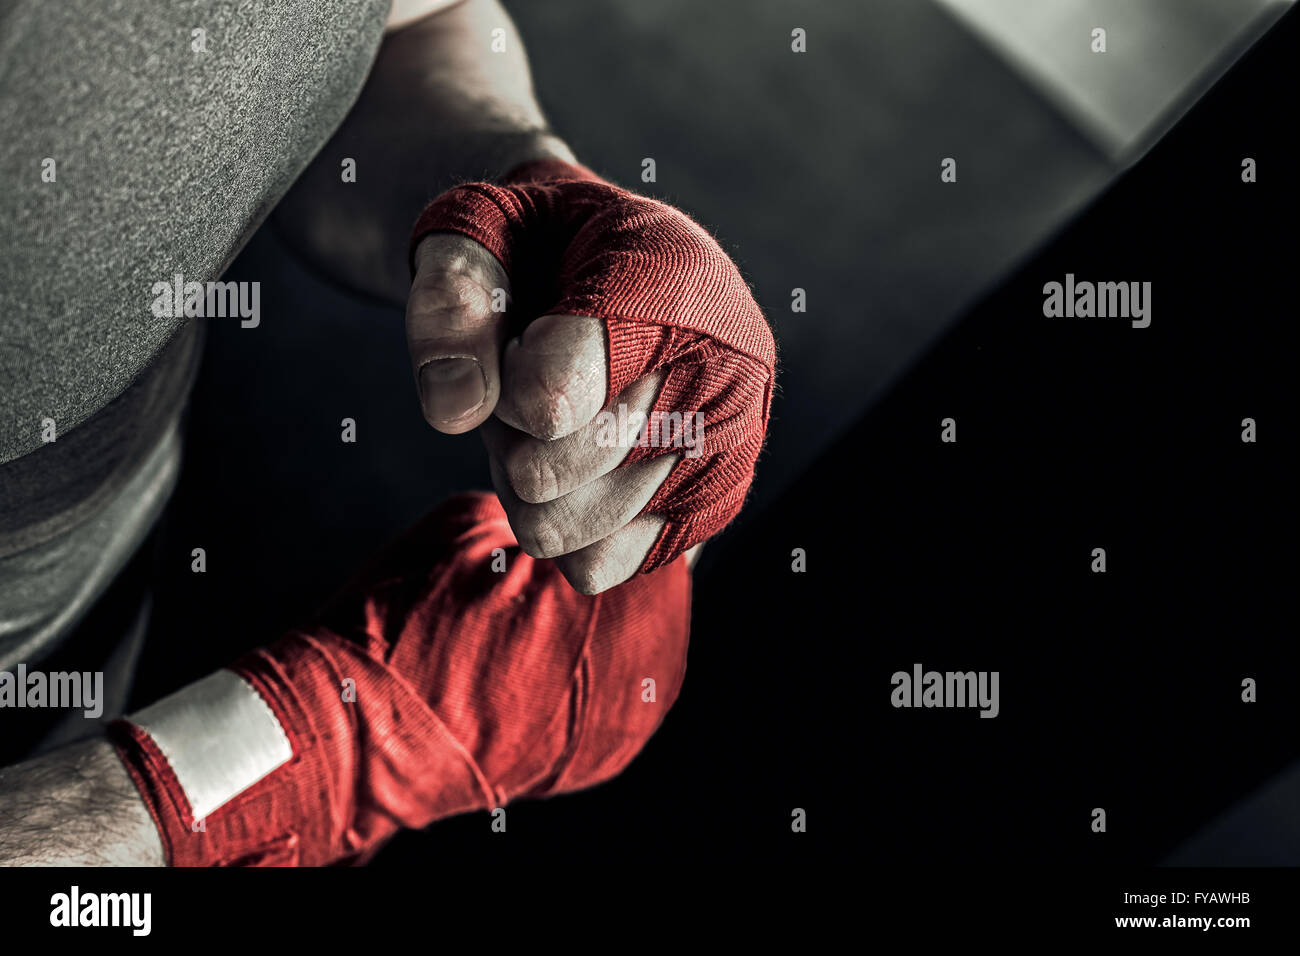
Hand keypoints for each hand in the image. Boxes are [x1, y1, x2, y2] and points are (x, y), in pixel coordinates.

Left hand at [405, 161, 774, 591]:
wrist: (630, 262)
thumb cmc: (548, 240)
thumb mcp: (480, 225)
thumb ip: (451, 300)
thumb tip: (454, 411)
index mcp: (669, 280)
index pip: (552, 398)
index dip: (500, 383)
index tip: (518, 340)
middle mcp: (724, 370)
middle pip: (544, 472)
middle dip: (505, 430)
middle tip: (522, 377)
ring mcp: (729, 446)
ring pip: (559, 529)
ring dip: (528, 479)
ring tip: (553, 418)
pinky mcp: (713, 505)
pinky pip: (596, 564)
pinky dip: (567, 524)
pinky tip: (582, 463)